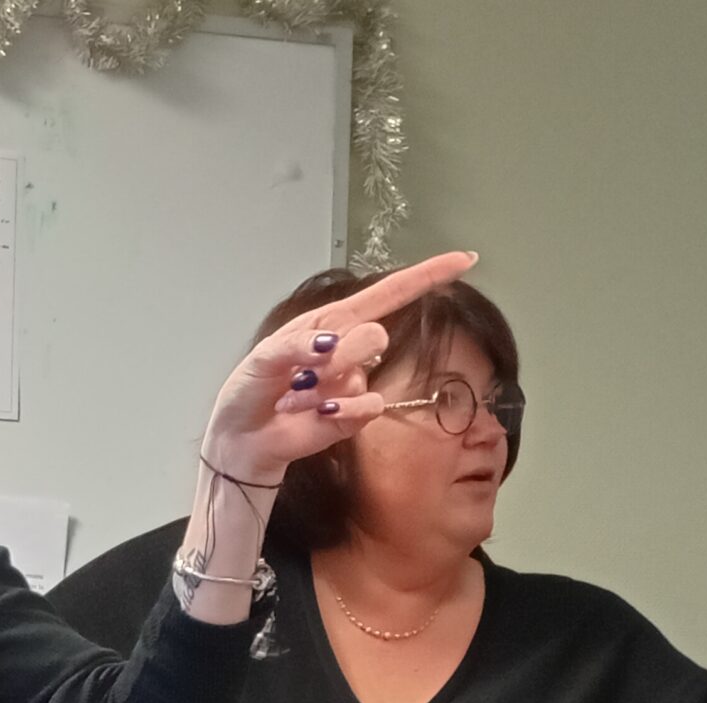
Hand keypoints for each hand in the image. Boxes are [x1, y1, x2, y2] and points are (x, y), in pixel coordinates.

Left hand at [197, 252, 480, 486]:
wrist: (243, 438)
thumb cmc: (250, 390)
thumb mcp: (263, 358)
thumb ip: (295, 346)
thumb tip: (331, 345)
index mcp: (330, 322)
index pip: (387, 294)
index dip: (426, 276)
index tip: (464, 260)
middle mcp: (348, 349)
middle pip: (376, 336)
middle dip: (345, 354)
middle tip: (307, 373)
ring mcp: (354, 383)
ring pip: (365, 374)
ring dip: (323, 387)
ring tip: (293, 399)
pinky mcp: (354, 415)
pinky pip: (368, 407)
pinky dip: (343, 409)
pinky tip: (317, 414)